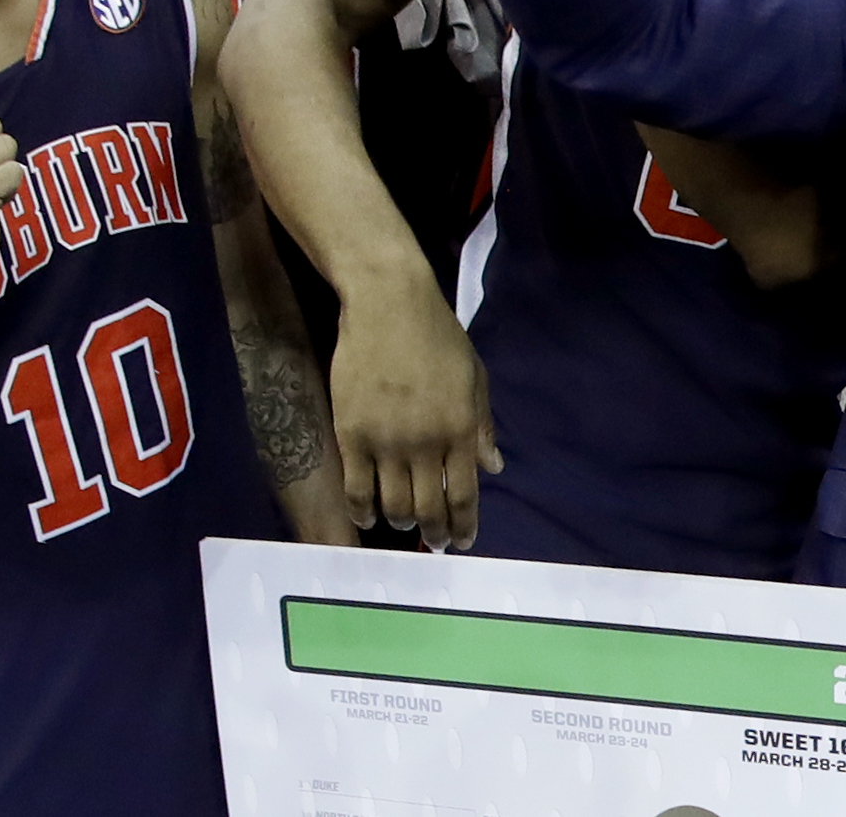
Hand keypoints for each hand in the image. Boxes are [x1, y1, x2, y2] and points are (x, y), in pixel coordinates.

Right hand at [329, 269, 500, 547]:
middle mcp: (425, 444)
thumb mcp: (474, 376)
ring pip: (394, 506)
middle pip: (429, 510)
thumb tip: (494, 468)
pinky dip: (363, 511)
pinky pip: (356, 490)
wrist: (387, 304)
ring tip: (405, 522)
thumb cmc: (437, 335)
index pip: (464, 496)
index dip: (463, 527)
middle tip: (434, 541)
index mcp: (460, 429)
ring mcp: (386, 442)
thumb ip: (483, 426)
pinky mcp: (352, 435)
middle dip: (434, 534)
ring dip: (402, 523)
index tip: (462, 541)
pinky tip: (369, 516)